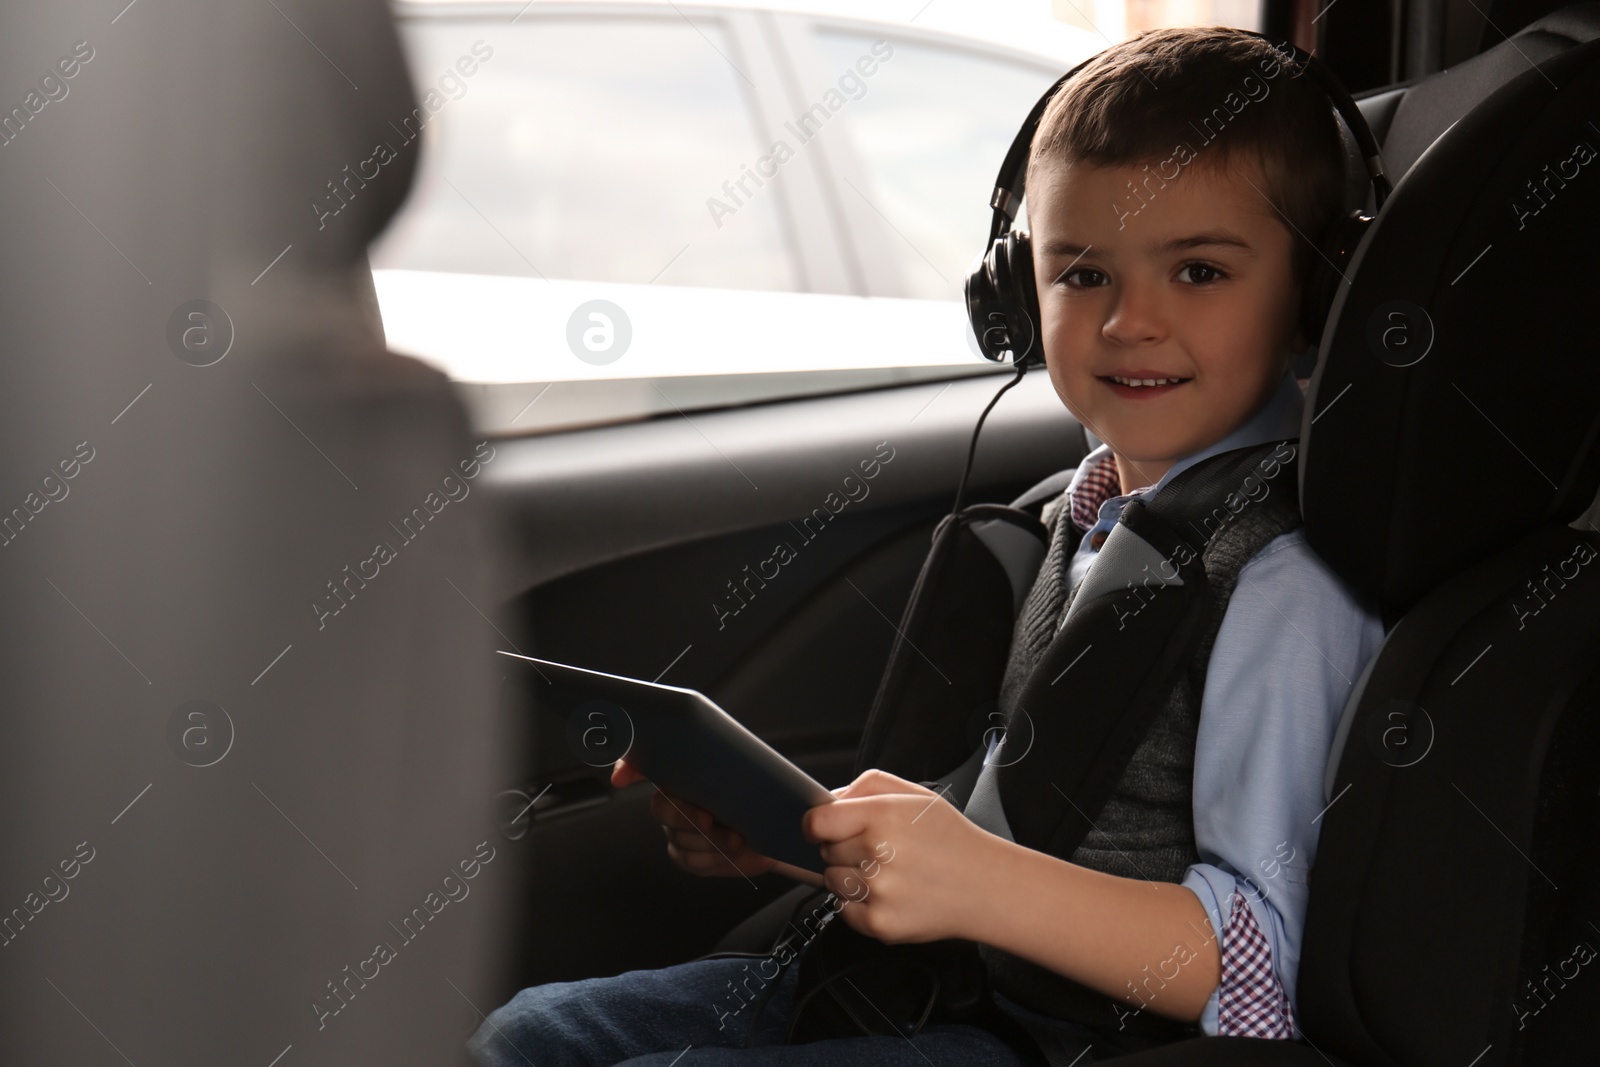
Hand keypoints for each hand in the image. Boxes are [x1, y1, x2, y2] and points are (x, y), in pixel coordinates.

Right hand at [611, 758, 823, 885]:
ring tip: (735, 839)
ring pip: (678, 837)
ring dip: (710, 842)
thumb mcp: (754, 776)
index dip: (628, 767)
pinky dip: (712, 859)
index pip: (647, 763)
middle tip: (708, 820)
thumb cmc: (762, 799)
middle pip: (661, 807)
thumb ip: (739, 766)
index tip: (622, 777)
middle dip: (684, 816)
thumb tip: (739, 758)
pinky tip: (729, 853)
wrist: (775, 835)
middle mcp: (675, 799)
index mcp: (686, 772)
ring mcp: (677, 829)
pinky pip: (688, 859)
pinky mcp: (685, 854)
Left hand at [802, 769, 995, 943]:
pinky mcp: (880, 924)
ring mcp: (879, 891)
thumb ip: (867, 786)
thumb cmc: (950, 839)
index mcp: (885, 814)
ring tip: (886, 872)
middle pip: (825, 851)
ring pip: (831, 880)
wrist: (987, 886)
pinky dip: (859, 904)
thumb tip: (830, 799)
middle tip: (878, 850)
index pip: (818, 821)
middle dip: (843, 848)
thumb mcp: (914, 795)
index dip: (816, 824)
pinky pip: (843, 910)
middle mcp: (879, 852)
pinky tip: (889, 894)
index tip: (822, 828)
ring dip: (849, 876)